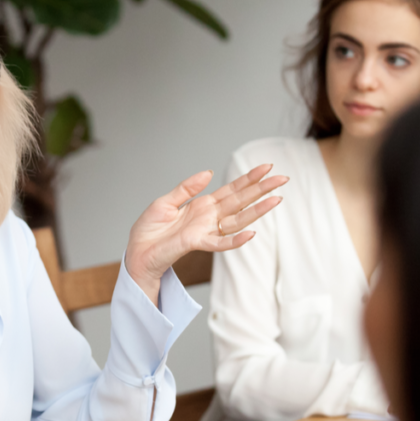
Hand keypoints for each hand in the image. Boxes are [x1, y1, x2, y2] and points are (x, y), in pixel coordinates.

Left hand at [125, 164, 287, 299]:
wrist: (136, 252)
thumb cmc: (149, 231)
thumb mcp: (165, 202)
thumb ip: (186, 188)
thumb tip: (208, 172)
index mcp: (202, 205)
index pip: (231, 190)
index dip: (249, 179)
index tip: (267, 167)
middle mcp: (209, 218)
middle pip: (240, 201)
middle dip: (261, 190)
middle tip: (282, 178)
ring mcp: (205, 231)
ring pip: (237, 220)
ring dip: (257, 211)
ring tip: (277, 200)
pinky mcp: (196, 243)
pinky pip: (220, 243)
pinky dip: (235, 240)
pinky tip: (251, 233)